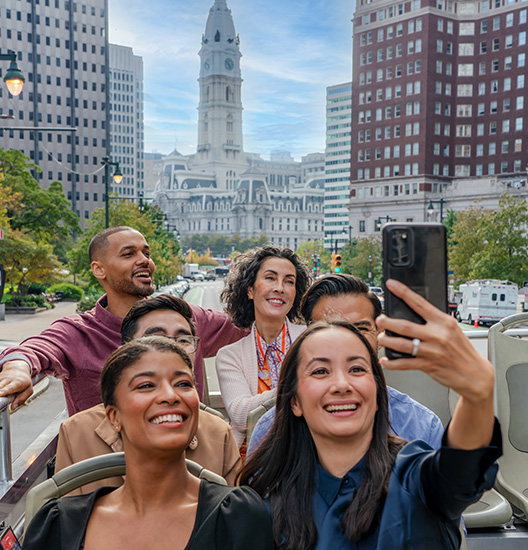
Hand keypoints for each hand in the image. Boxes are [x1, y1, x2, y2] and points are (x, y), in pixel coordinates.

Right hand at [0, 360, 33, 410]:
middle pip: (0, 387)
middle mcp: (8, 380)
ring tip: (2, 394)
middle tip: (1, 395)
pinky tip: (1, 392)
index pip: (10, 387)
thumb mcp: (28, 389)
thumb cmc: (24, 380)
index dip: (4, 391)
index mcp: (17, 383)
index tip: (0, 394)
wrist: (17, 367)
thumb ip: (22, 399)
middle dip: (0, 393)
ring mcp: (1, 379)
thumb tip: (13, 408)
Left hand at [376, 279, 493, 403]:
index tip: (391, 284)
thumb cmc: (462, 350)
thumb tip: (413, 313)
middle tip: (380, 320)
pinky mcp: (429, 365)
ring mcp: (433, 351)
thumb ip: (434, 322)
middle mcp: (438, 335)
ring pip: (402, 345)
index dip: (403, 292)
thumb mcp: (452, 330)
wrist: (475, 374)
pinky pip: (406, 363)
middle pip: (405, 326)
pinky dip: (393, 362)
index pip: (420, 303)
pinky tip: (386, 360)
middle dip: (388, 322)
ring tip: (381, 338)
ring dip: (388, 341)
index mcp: (443, 322)